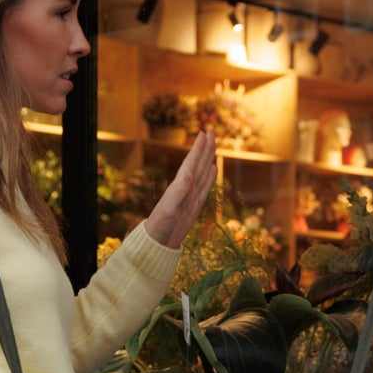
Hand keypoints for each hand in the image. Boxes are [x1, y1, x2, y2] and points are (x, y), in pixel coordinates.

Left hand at [142, 128, 217, 247]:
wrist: (159, 241)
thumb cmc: (161, 224)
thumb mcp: (170, 208)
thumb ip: (180, 191)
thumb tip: (190, 173)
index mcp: (179, 185)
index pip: (190, 163)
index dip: (197, 149)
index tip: (203, 134)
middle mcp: (185, 187)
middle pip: (197, 164)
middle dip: (204, 148)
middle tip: (210, 132)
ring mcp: (191, 195)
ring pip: (202, 172)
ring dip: (208, 158)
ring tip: (213, 145)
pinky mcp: (195, 204)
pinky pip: (205, 187)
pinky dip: (210, 177)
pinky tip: (213, 168)